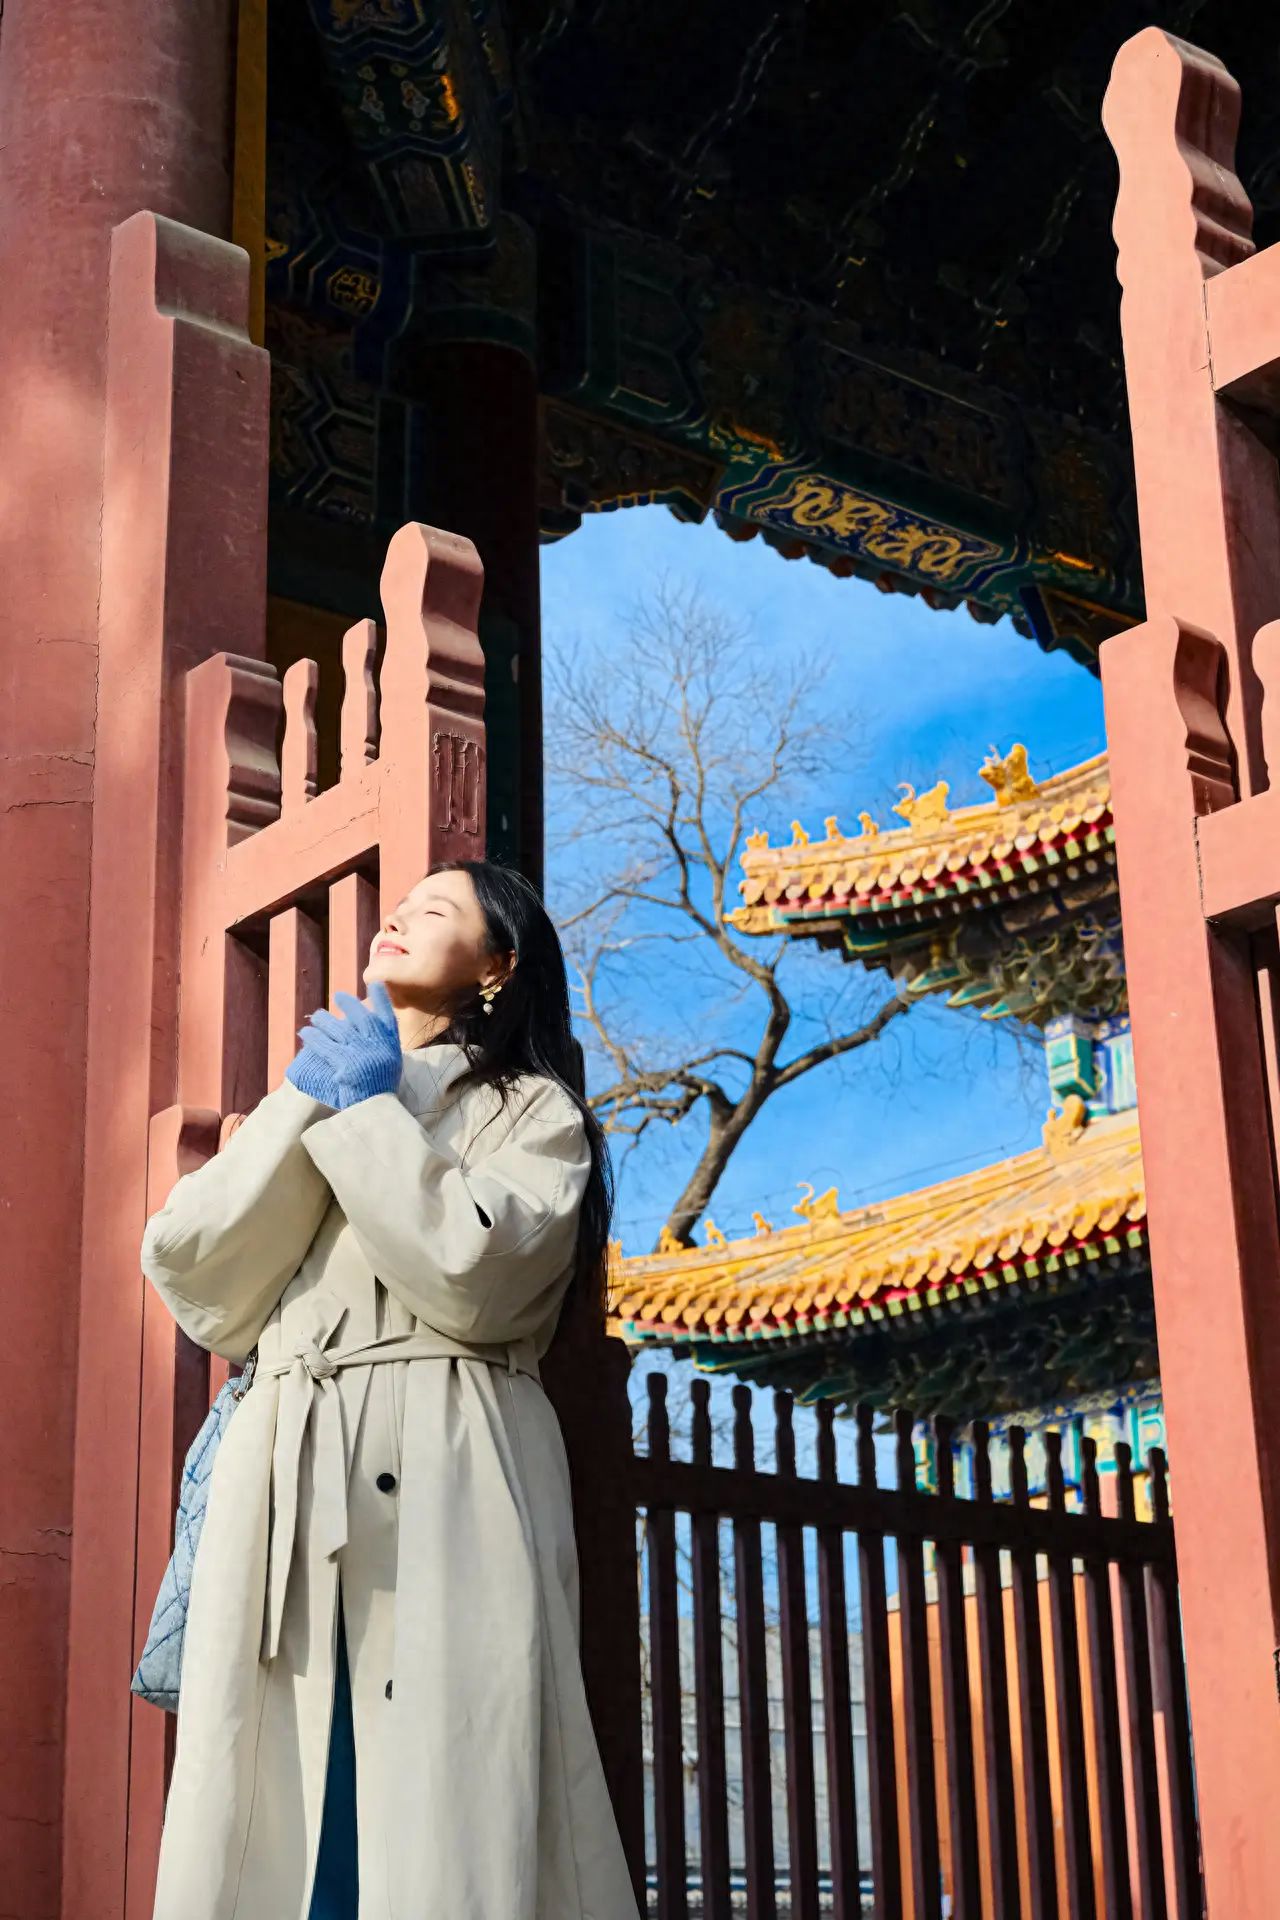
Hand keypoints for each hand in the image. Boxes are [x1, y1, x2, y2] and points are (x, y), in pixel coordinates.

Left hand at [293, 979, 403, 1108]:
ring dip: (325, 1020)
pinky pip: (325, 1045)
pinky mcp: (345, 1063)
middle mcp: (378, 1047)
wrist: (373, 1113)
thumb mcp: (390, 1068)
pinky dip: (314, 1038)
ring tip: (315, 1017)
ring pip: (339, 1029)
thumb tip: (369, 1033)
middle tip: (338, 996)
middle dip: (349, 1004)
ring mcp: (362, 1054)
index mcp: (392, 1048)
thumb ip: (382, 1050)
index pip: (388, 1017)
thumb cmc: (378, 1093)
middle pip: (362, 1018)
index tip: (375, 984)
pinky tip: (305, 1033)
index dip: (382, 999)